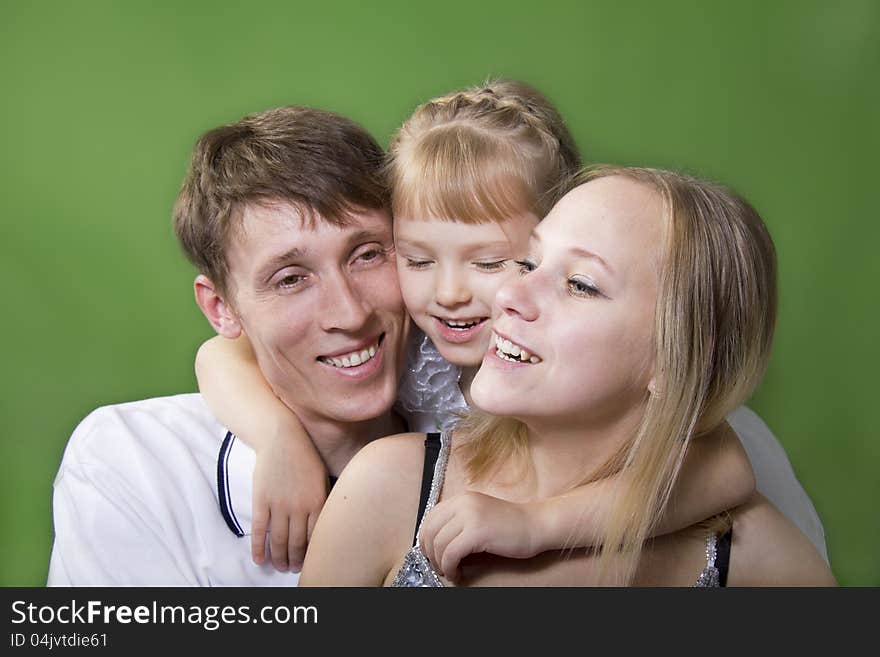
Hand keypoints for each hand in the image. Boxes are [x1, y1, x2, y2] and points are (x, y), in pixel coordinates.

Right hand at [251, 428, 328, 572]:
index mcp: (317, 501)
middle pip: (296, 543)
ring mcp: (278, 504)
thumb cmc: (305, 456)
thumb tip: (323, 523)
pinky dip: (258, 548)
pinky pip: (260, 530)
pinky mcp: (261, 500)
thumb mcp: (322, 478)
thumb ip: (322, 501)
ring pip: (278, 541)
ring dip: (278, 558)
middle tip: (292, 569)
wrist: (281, 438)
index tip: (308, 563)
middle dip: (294, 560)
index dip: (311, 554)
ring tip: (279, 567)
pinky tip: (259, 560)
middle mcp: (298, 506)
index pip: (315, 537)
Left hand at [418, 491, 542, 581]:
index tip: (431, 554)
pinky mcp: (477, 532)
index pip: (430, 517)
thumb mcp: (480, 515)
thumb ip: (460, 521)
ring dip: (440, 563)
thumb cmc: (511, 525)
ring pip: (438, 544)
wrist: (536, 525)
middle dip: (429, 553)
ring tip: (450, 572)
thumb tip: (436, 542)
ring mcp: (470, 516)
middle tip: (438, 566)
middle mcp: (463, 503)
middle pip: (430, 531)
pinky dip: (450, 567)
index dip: (426, 539)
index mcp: (462, 498)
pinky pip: (451, 553)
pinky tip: (458, 574)